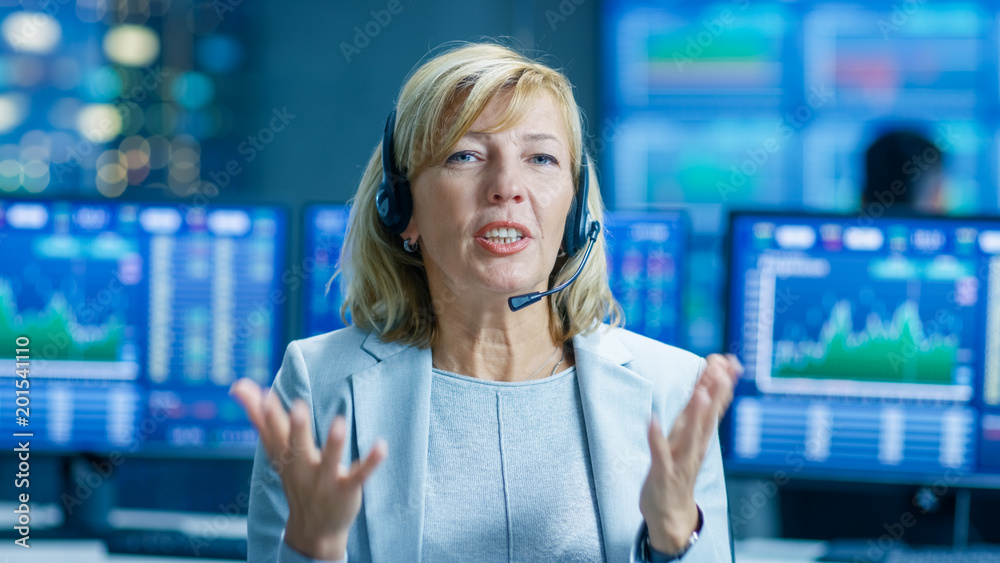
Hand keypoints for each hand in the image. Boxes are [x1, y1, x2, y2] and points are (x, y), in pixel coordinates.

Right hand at [230, 378, 387, 559]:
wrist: (313, 529)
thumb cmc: (295, 478)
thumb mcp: (276, 450)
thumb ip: (261, 418)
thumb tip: (238, 386)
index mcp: (286, 455)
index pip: (274, 432)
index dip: (269, 415)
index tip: (263, 393)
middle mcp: (302, 467)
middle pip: (297, 446)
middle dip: (297, 427)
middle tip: (298, 406)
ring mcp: (325, 480)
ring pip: (329, 461)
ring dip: (333, 443)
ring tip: (339, 422)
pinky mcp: (347, 490)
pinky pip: (359, 475)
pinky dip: (370, 462)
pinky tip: (381, 446)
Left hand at [639, 353, 742, 553]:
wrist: (672, 513)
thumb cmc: (677, 470)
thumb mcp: (689, 439)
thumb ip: (697, 413)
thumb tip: (707, 384)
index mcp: (698, 435)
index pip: (712, 405)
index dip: (721, 383)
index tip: (729, 360)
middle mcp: (693, 446)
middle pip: (706, 416)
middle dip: (715, 393)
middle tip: (723, 369)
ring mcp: (680, 460)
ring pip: (690, 435)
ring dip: (695, 415)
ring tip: (700, 393)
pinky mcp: (663, 473)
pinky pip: (658, 453)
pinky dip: (655, 437)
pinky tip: (652, 420)